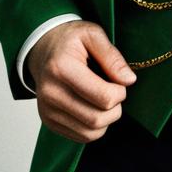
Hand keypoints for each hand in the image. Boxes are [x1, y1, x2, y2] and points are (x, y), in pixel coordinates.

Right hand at [27, 20, 136, 142]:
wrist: (43, 48)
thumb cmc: (70, 40)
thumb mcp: (93, 34)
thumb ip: (112, 56)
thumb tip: (129, 80)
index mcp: (62, 68)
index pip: (103, 97)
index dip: (120, 92)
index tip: (120, 81)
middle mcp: (50, 93)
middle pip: (96, 119)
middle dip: (116, 108)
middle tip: (115, 91)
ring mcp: (47, 110)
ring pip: (90, 133)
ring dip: (107, 120)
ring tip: (105, 99)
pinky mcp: (49, 122)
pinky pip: (81, 137)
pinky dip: (95, 127)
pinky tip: (93, 107)